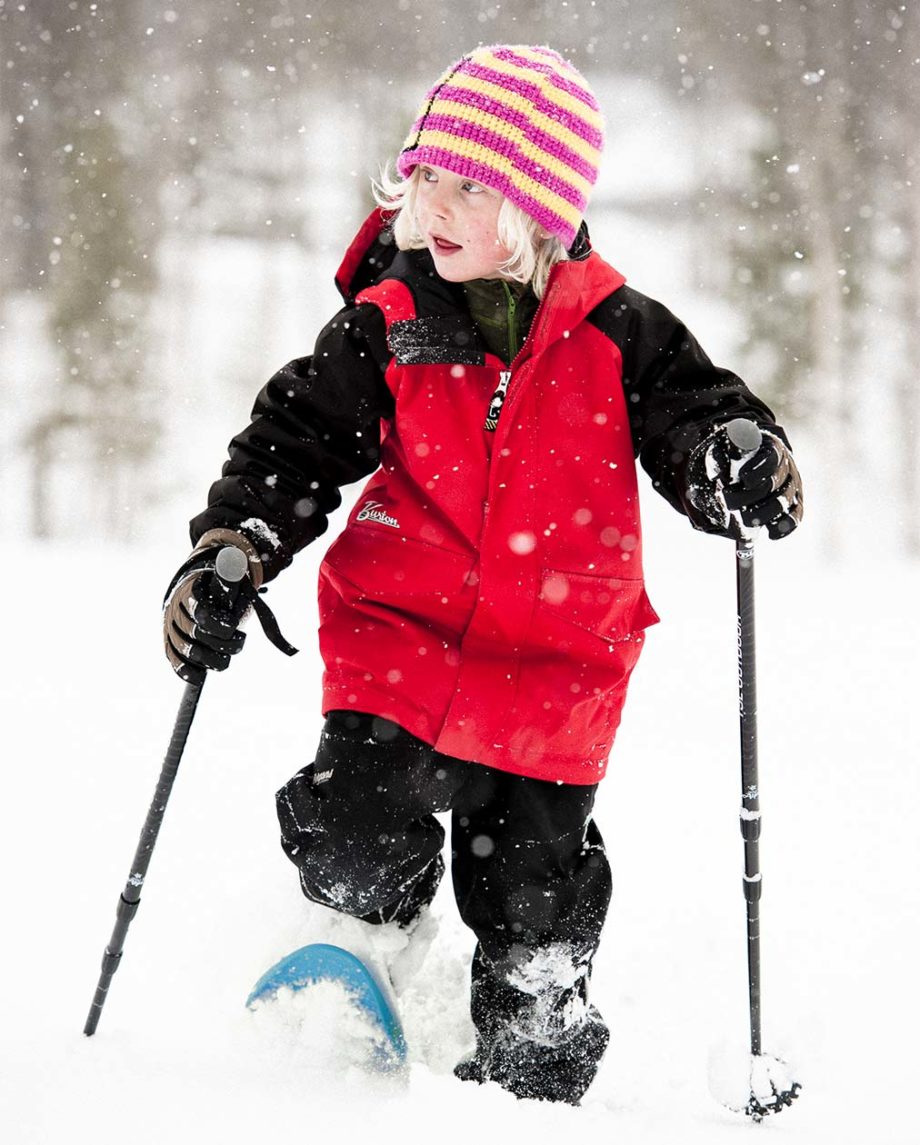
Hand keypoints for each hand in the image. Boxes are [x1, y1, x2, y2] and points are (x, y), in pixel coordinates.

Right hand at [163, 531, 260, 684]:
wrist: (198, 592)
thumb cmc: (217, 587)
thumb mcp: (226, 577)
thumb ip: (229, 573)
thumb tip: (234, 562)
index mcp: (190, 592)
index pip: (200, 611)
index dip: (218, 624)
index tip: (233, 628)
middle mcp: (176, 610)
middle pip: (196, 634)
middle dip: (222, 643)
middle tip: (239, 640)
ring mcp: (171, 629)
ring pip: (187, 651)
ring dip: (211, 659)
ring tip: (227, 657)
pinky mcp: (170, 644)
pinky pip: (174, 660)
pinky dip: (187, 672)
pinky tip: (200, 677)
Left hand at [684, 425, 803, 539]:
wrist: (751, 462)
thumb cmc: (736, 456)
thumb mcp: (724, 449)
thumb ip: (718, 457)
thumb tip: (717, 475)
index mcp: (771, 448)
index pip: (771, 459)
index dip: (759, 471)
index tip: (743, 479)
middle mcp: (786, 467)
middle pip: (773, 484)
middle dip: (750, 496)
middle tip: (729, 503)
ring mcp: (792, 486)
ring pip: (784, 503)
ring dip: (763, 514)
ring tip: (745, 520)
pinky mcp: (794, 503)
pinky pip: (794, 517)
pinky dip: (784, 527)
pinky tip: (771, 533)